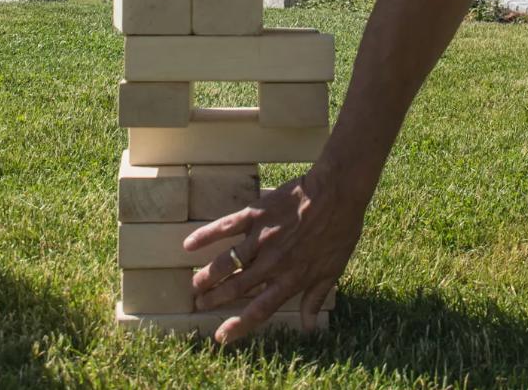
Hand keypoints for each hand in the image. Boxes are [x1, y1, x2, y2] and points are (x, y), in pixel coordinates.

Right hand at [185, 167, 369, 343]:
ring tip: (194, 285)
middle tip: (199, 304)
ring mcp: (261, 239)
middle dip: (214, 299)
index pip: (259, 310)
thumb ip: (315, 298)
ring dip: (207, 276)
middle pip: (235, 288)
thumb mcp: (333, 269)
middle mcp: (271, 263)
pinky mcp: (255, 215)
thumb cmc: (339, 230)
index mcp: (290, 279)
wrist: (337, 191)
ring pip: (226, 263)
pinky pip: (225, 227)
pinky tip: (188, 244)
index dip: (238, 326)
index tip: (220, 336)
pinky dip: (205, 236)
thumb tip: (309, 327)